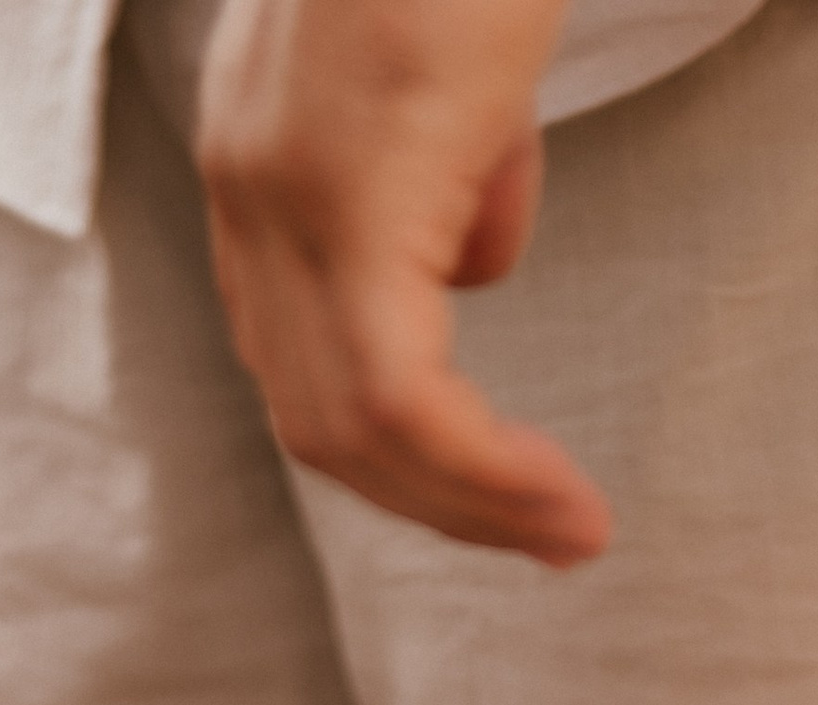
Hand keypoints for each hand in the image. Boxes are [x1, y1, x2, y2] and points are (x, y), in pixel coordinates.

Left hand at [196, 0, 609, 568]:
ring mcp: (286, 192)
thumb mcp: (465, 56)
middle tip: (547, 534)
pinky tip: (553, 496)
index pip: (305, 353)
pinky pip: (397, 396)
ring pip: (351, 427)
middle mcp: (249, 183)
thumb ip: (456, 163)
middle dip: (438, 501)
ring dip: (469, 502)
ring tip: (568, 528)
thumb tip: (476, 258)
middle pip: (317, 415)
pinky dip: (480, 468)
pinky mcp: (350, 197)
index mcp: (262, 153)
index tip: (494, 486)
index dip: (401, 447)